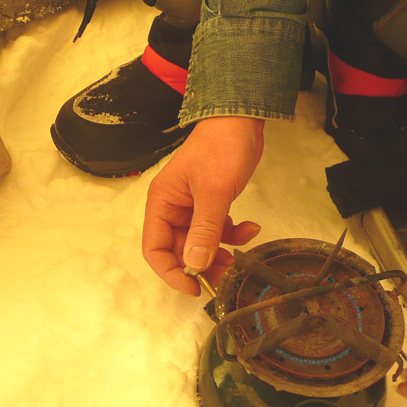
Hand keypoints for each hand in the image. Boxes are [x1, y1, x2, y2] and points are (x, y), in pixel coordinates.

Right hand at [141, 116, 263, 294]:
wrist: (241, 120)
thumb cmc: (221, 148)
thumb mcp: (214, 192)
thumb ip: (204, 231)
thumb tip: (194, 265)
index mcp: (162, 203)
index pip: (155, 248)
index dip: (171, 272)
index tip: (194, 287)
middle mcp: (173, 208)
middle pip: (179, 251)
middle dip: (202, 265)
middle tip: (226, 275)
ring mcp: (192, 208)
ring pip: (200, 244)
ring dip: (220, 254)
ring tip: (241, 256)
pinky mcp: (211, 204)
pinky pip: (217, 231)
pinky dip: (233, 235)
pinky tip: (251, 228)